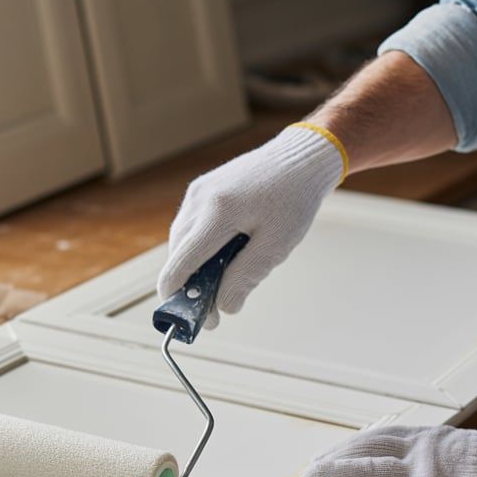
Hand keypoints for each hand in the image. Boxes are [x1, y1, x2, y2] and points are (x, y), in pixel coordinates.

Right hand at [157, 124, 344, 327]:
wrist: (300, 157)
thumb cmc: (294, 200)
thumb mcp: (276, 245)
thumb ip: (245, 277)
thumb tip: (222, 307)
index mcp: (217, 213)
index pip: (180, 264)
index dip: (177, 297)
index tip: (189, 320)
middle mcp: (199, 200)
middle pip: (177, 256)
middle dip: (190, 287)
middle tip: (215, 310)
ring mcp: (196, 193)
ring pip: (181, 243)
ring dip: (194, 267)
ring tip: (223, 281)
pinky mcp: (200, 190)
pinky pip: (190, 228)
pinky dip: (199, 248)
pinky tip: (222, 256)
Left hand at [305, 425, 476, 476]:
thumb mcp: (450, 443)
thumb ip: (421, 450)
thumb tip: (393, 454)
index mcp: (422, 442)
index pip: (374, 441)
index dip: (346, 448)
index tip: (324, 454)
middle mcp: (422, 462)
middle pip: (370, 462)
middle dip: (337, 466)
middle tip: (311, 472)